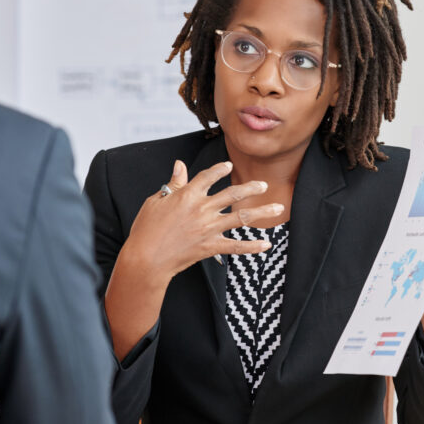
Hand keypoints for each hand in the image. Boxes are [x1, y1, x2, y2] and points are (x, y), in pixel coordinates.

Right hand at [119, 160, 279, 281]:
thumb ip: (173, 183)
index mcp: (187, 195)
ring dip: (262, 212)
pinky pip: (237, 246)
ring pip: (242, 217)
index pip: (209, 176)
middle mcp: (202, 209)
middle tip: (264, 184)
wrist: (145, 259)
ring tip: (278, 208)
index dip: (220, 169)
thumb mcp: (155, 201)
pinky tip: (267, 244)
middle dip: (251, 188)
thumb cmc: (146, 229)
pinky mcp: (211, 246)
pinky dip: (253, 246)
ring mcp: (209, 228)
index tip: (228, 165)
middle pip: (233, 194)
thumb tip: (180, 164)